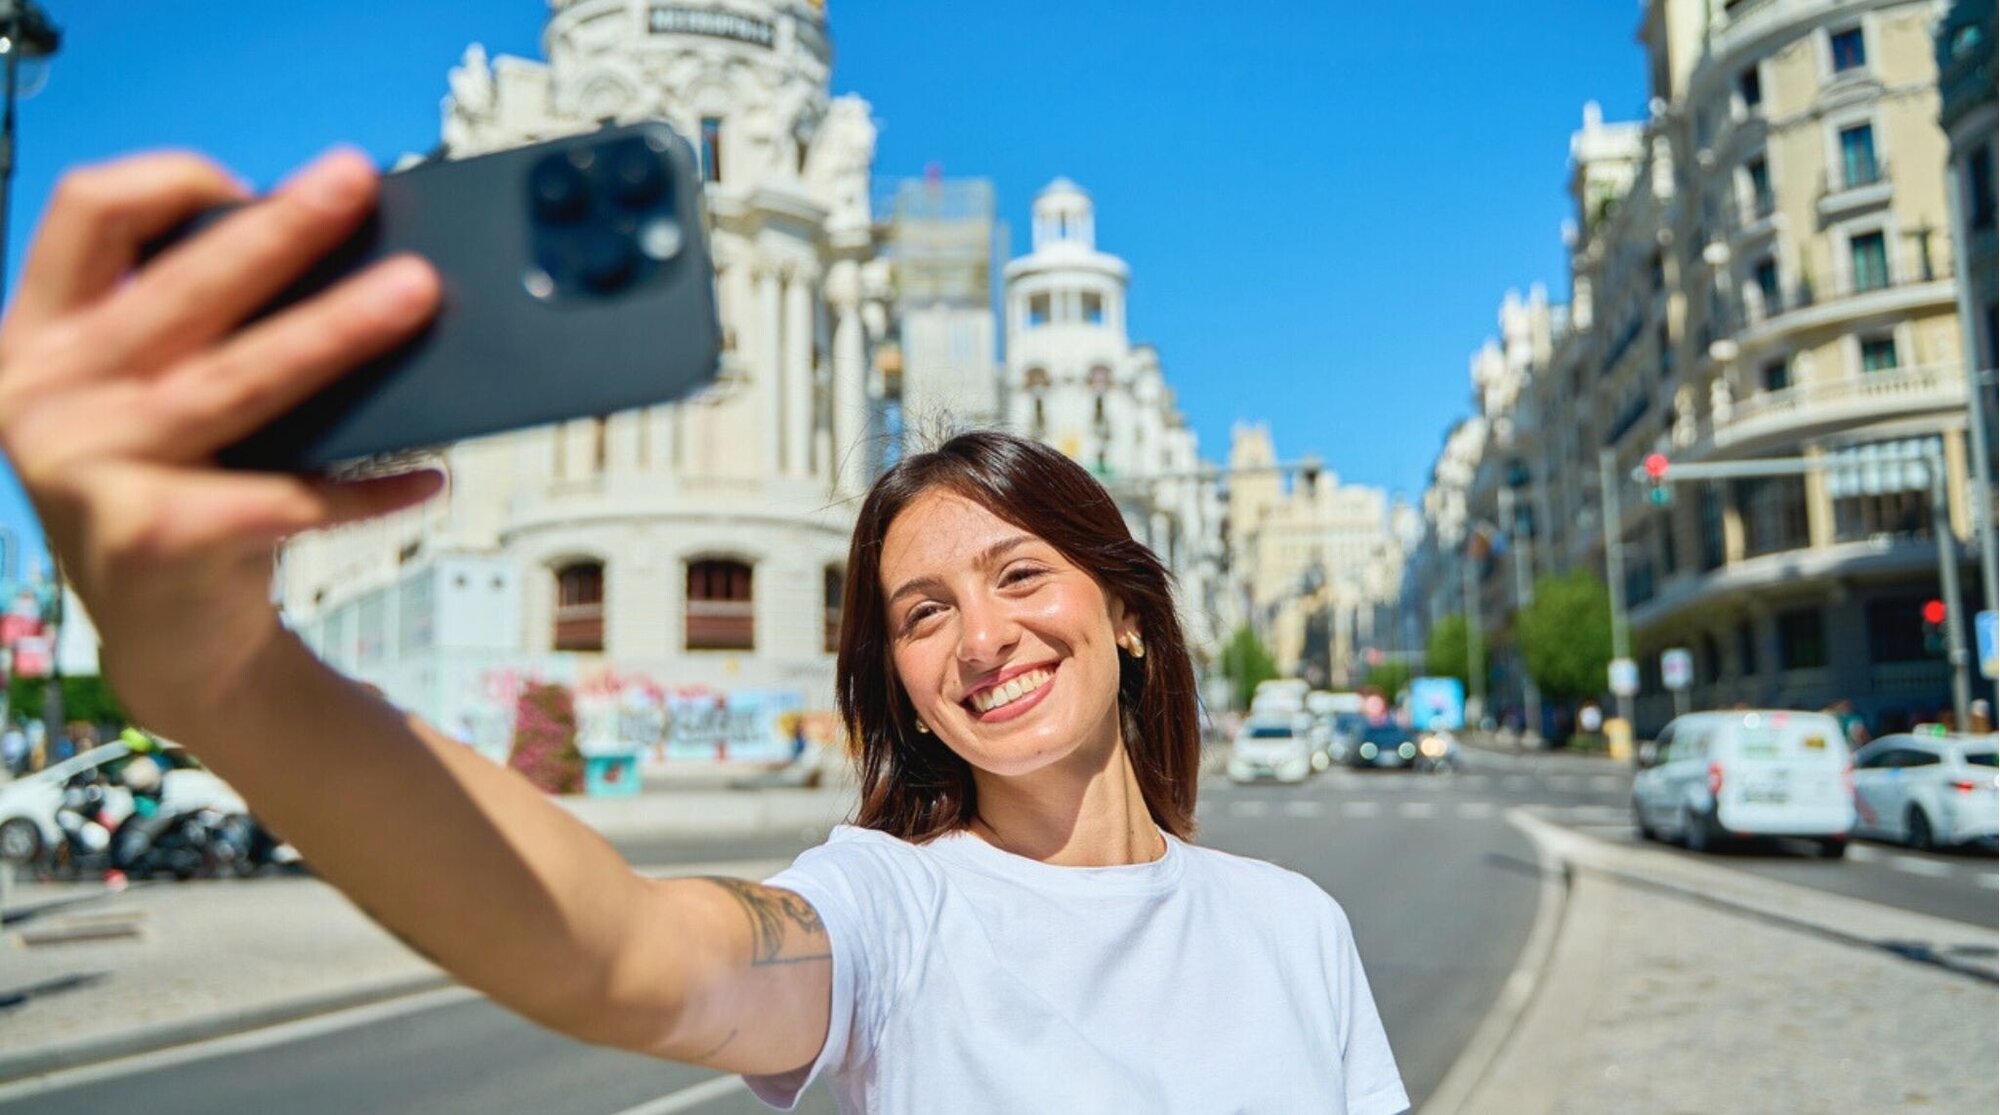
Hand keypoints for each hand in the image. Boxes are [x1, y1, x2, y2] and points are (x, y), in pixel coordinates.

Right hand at [0, 149, 442, 734]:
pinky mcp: (153, 538)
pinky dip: (369, 488)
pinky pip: (290, 496)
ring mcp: (88, 471)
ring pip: (241, 379)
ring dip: (339, 331)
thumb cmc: (184, 497)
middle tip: (358, 183)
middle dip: (282, 230)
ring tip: (418, 295)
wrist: (172, 646)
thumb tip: (342, 259)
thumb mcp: (157, 405)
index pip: (88, 213)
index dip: (170, 182)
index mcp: (40, 340)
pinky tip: (429, 475)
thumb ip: (198, 335)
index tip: (253, 185)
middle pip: (183, 289)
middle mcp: (45, 397)